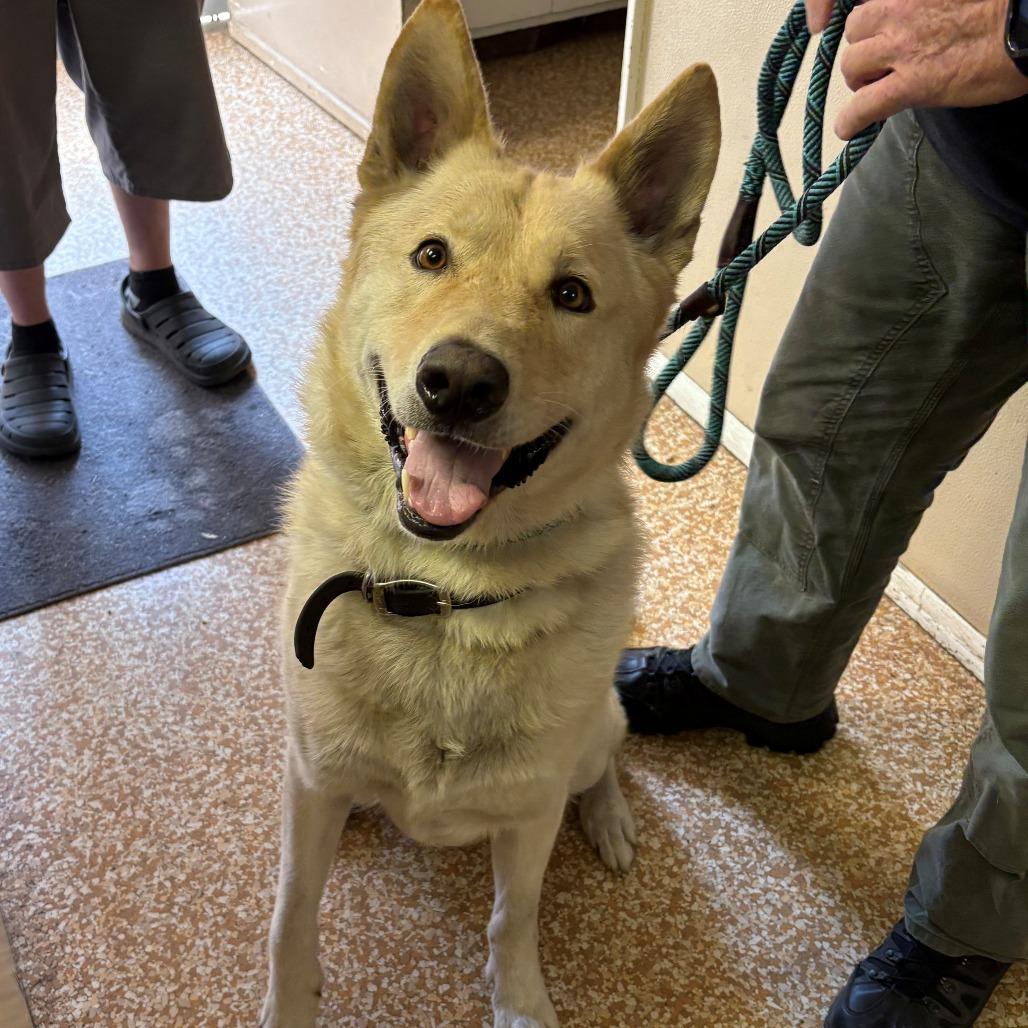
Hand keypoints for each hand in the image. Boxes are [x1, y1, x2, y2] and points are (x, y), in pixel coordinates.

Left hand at [805, 0, 1027, 138]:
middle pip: (856, 30)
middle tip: (880, 63)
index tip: (861, 26)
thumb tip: (917, 23)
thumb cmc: (1007, 10)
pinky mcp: (911, 83)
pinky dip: (851, 120)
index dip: (859, 14)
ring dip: (860, 80)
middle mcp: (902, 9)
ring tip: (874, 90)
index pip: (867, 2)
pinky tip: (849, 129)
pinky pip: (863, 106)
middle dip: (863, 47)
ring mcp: (903, 47)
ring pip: (853, 65)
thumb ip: (928, 4)